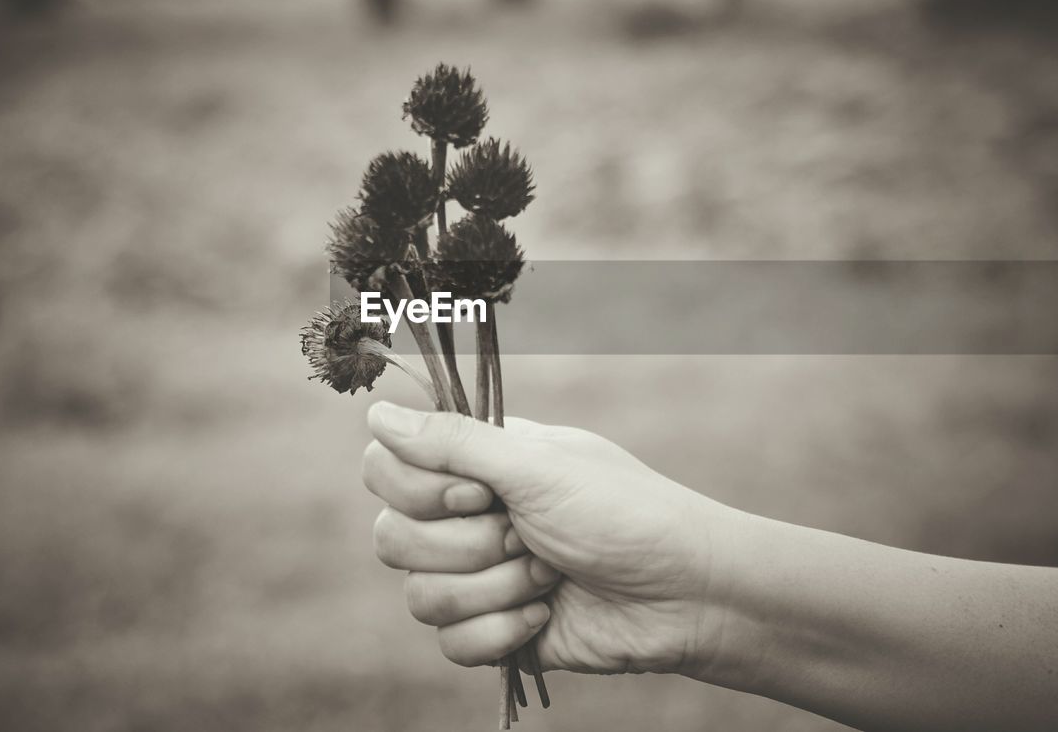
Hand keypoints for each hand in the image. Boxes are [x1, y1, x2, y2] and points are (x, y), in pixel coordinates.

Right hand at [362, 401, 737, 677]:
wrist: (684, 595)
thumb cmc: (623, 513)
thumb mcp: (536, 467)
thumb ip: (451, 443)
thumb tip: (373, 415)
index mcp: (475, 463)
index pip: (386, 469)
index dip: (420, 490)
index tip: (479, 492)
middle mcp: (467, 516)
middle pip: (391, 537)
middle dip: (467, 546)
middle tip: (527, 535)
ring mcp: (478, 576)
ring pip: (419, 595)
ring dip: (492, 589)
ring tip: (548, 575)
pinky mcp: (493, 631)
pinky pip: (448, 643)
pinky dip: (499, 632)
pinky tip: (544, 616)